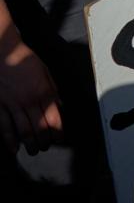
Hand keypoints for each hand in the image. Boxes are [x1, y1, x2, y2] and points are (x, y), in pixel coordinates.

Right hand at [0, 37, 62, 154]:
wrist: (3, 52)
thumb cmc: (24, 59)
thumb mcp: (45, 72)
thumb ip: (52, 90)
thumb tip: (59, 105)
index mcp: (44, 92)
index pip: (54, 118)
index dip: (57, 131)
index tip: (59, 138)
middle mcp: (29, 100)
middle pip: (39, 128)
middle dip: (44, 141)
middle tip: (45, 147)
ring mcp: (12, 104)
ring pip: (23, 130)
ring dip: (30, 144)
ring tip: (34, 150)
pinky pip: (4, 126)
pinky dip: (9, 139)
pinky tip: (14, 148)